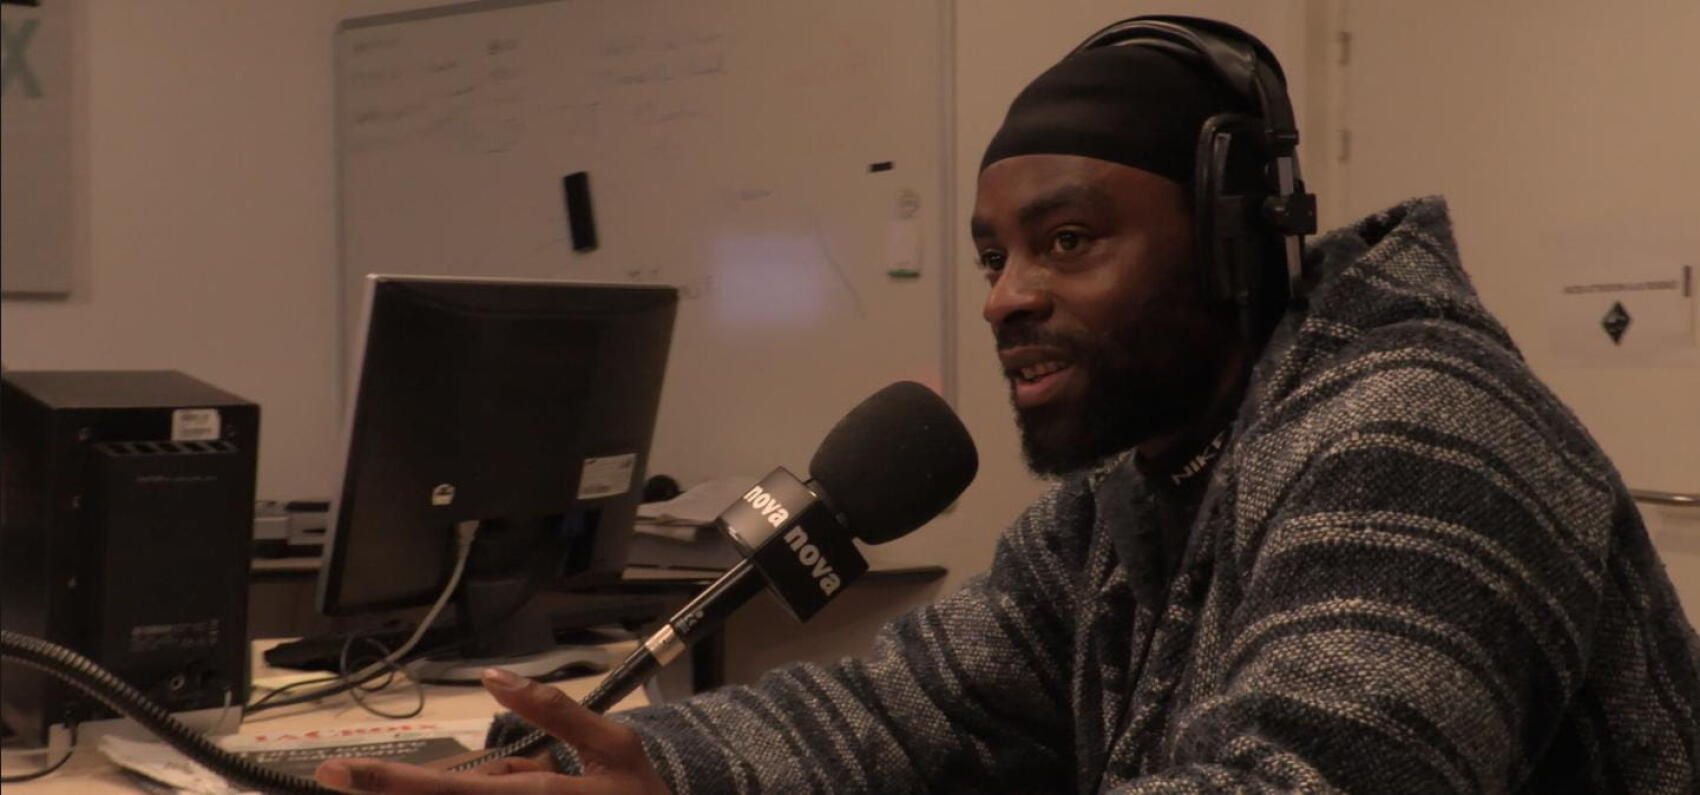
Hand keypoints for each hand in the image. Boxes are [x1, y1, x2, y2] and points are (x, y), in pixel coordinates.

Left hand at [313, 668, 669, 793]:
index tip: (335, 773)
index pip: (446, 791)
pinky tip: (539, 787)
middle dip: (400, 787)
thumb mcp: (615, 746)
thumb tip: (495, 677)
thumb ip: (554, 711)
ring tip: (530, 784)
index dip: (387, 783)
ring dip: (472, 787)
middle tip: (354, 775)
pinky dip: (488, 790)